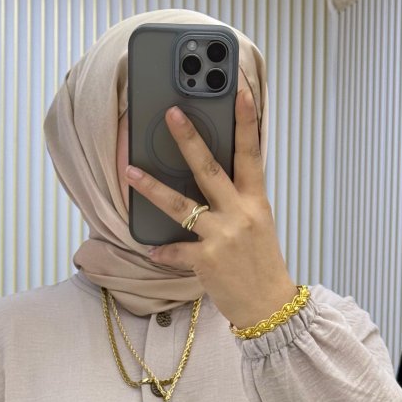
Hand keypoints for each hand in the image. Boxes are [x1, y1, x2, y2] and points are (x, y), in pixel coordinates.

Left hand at [125, 88, 298, 328]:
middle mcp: (240, 216)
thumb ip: (240, 202)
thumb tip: (216, 181)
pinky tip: (151, 248)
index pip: (252, 155)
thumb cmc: (263, 267)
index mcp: (256, 204)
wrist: (270, 308)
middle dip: (189, 140)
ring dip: (152, 187)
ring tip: (130, 171)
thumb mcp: (260, 228)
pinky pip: (176, 251)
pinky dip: (163, 251)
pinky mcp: (207, 261)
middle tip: (171, 113)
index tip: (241, 92)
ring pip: (182, 206)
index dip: (247, 122)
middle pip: (210, 170)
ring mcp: (222, 238)